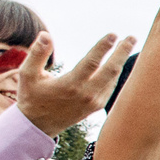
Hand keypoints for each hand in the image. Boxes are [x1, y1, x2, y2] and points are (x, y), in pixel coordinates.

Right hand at [15, 32, 134, 136]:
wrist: (39, 125)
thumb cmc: (32, 96)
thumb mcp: (27, 74)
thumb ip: (37, 54)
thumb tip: (45, 34)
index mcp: (69, 85)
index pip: (91, 63)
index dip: (103, 47)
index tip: (113, 34)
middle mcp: (85, 94)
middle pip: (111, 70)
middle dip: (122, 52)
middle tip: (132, 37)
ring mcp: (94, 101)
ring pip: (113, 78)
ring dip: (122, 61)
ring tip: (128, 44)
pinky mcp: (97, 106)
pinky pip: (111, 87)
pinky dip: (117, 73)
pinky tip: (119, 61)